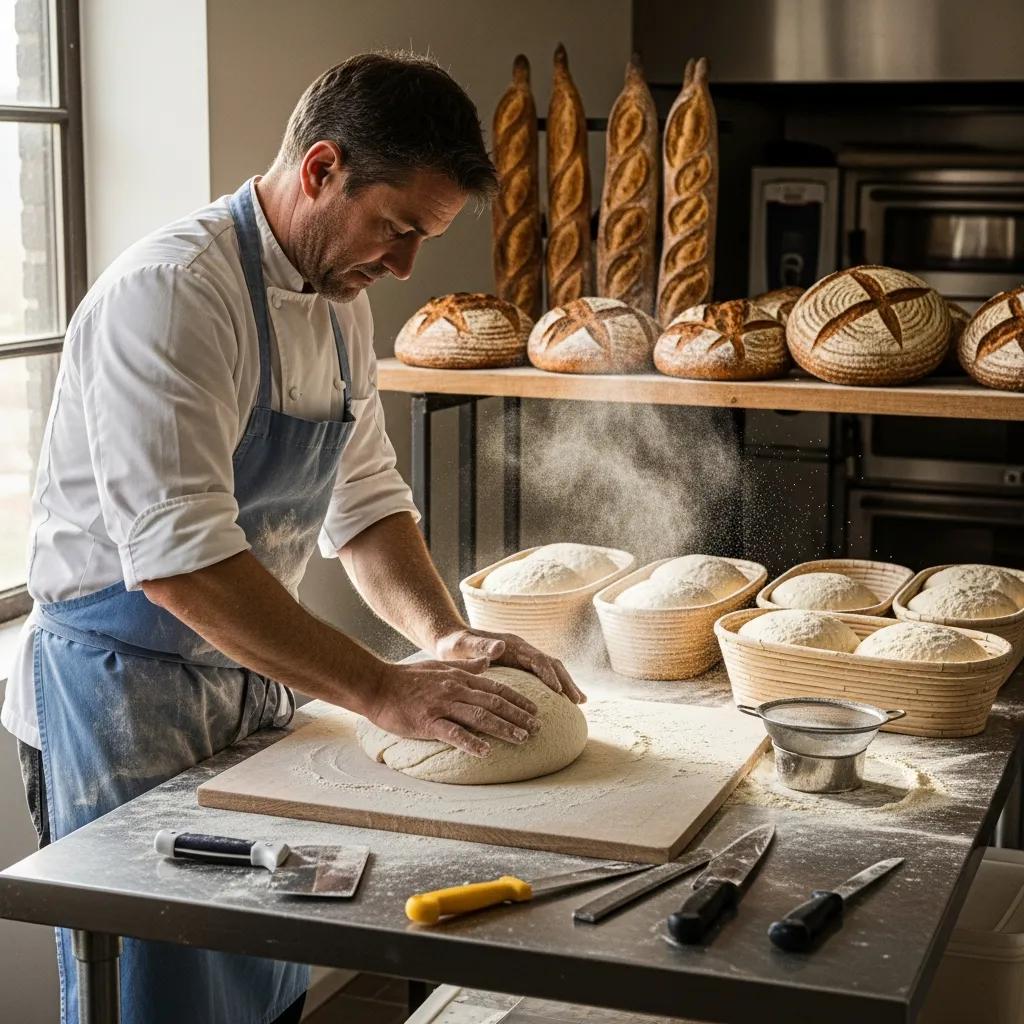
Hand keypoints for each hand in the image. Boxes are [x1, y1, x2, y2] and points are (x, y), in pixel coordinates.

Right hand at [366, 657, 541, 756]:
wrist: (376, 685)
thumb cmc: (406, 678)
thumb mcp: (439, 666)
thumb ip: (465, 666)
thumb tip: (488, 662)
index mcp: (459, 677)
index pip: (496, 687)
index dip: (518, 699)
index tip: (535, 710)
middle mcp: (455, 689)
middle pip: (494, 702)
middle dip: (518, 715)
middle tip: (538, 728)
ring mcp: (442, 705)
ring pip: (480, 716)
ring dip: (503, 728)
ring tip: (522, 739)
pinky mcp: (427, 721)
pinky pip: (453, 733)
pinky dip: (471, 742)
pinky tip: (486, 752)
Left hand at [434, 628, 585, 704]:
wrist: (449, 639)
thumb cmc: (454, 644)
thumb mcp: (463, 645)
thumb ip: (480, 646)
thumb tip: (500, 646)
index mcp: (511, 644)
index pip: (536, 659)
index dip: (548, 674)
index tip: (558, 691)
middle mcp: (521, 649)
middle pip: (551, 664)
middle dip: (566, 681)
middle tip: (579, 700)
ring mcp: (522, 657)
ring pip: (551, 670)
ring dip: (565, 684)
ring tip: (579, 702)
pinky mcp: (520, 666)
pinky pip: (542, 676)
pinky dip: (555, 687)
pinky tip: (562, 701)